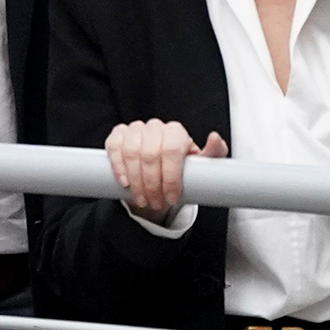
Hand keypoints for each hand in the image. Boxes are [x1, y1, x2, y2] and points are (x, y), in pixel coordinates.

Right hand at [103, 120, 224, 220]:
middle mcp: (155, 127)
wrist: (159, 173)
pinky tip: (124, 181)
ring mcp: (135, 129)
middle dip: (152, 184)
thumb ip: (214, 153)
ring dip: (136, 181)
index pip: (171, 151)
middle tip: (156, 203)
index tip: (171, 197)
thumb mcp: (201, 164)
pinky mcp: (118, 135)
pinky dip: (118, 166)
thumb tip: (215, 138)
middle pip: (150, 155)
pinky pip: (114, 147)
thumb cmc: (181, 168)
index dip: (170, 177)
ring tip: (142, 199)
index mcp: (175, 132)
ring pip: (131, 153)